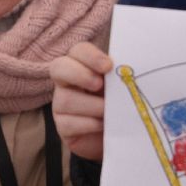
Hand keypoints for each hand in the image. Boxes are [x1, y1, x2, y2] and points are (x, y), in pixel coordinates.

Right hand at [51, 42, 112, 160]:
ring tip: (109, 111)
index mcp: (82, 65)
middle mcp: (66, 82)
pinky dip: (90, 124)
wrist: (119, 134)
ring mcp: (60, 104)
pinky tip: (103, 125)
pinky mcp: (62, 127)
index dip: (91, 56)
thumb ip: (119, 76)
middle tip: (99, 84)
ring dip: (93, 106)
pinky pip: (69, 123)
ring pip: (66, 100)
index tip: (109, 66)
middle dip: (79, 74)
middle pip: (59, 67)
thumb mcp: (120, 87)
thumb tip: (127, 71)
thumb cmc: (119, 103)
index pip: (78, 51)